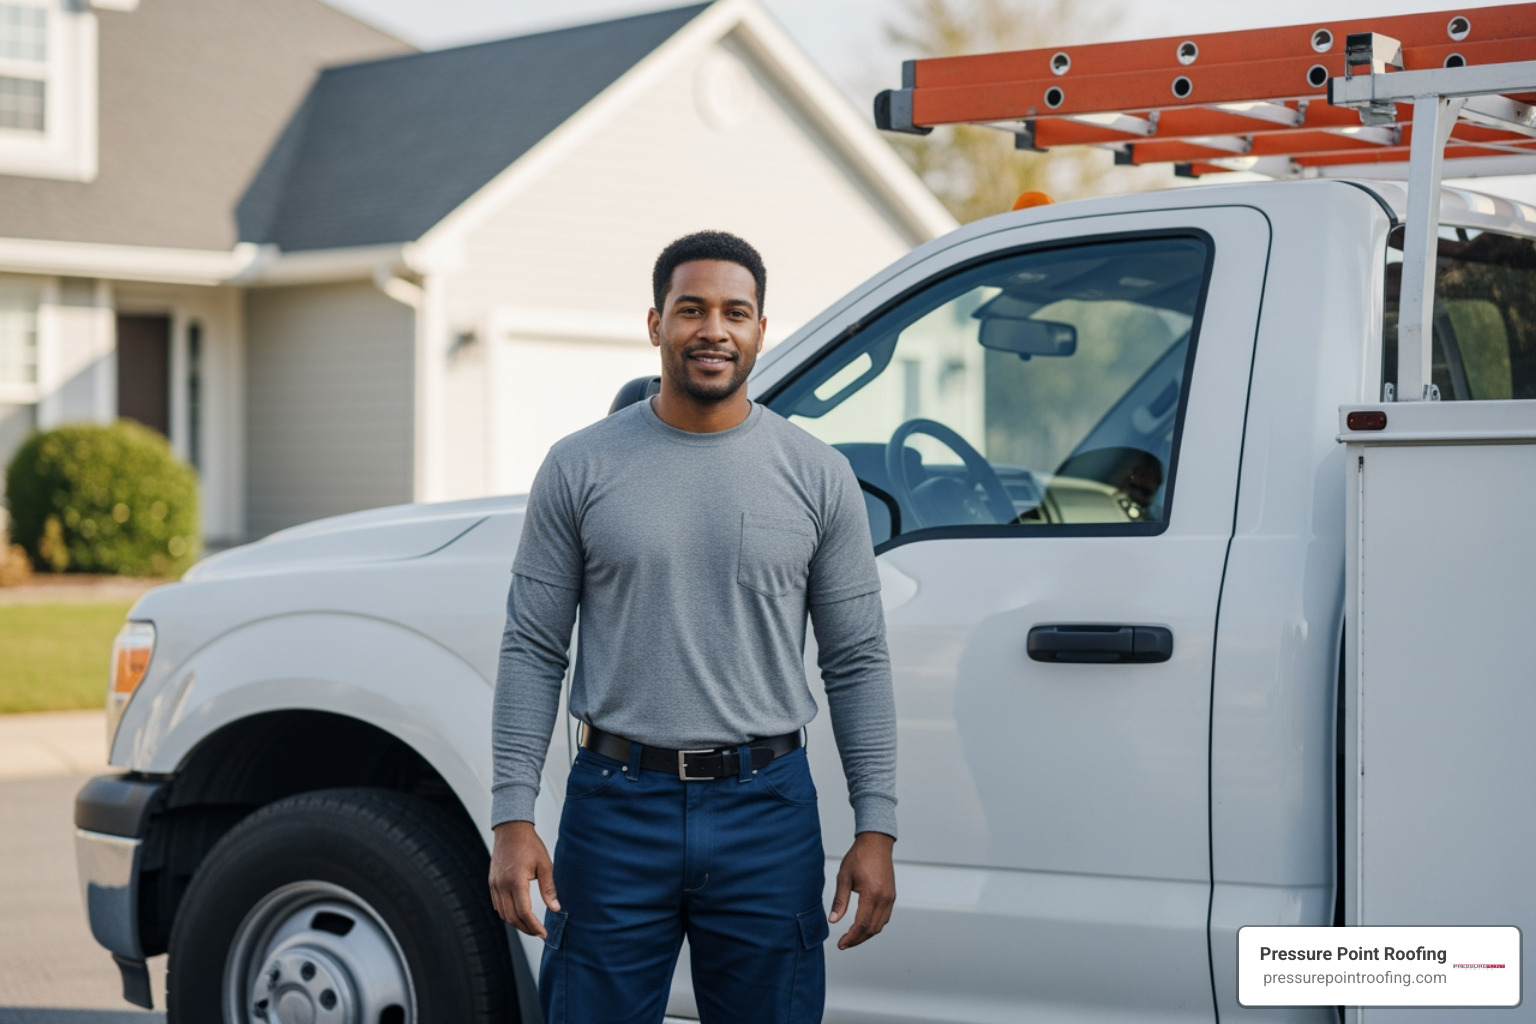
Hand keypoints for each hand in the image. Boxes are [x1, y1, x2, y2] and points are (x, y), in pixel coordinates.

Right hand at [489, 820, 559, 937]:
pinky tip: (518, 914)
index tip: (543, 933)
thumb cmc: (529, 845)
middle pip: (512, 917)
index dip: (534, 926)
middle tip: (539, 933)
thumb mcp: (545, 864)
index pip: (524, 912)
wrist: (511, 830)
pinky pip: (497, 905)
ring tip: (531, 926)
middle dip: (526, 928)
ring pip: (503, 913)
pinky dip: (507, 913)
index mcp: (516, 881)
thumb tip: (556, 908)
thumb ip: (549, 888)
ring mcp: (494, 885)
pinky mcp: (491, 883)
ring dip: (516, 923)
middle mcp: (502, 885)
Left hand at [829, 831, 895, 948]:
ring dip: (866, 934)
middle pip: (872, 929)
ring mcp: (890, 898)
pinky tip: (863, 925)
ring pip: (880, 925)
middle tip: (844, 943)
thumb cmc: (859, 856)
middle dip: (858, 939)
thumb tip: (833, 920)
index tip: (841, 944)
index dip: (851, 938)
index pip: (862, 925)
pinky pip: (884, 917)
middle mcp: (884, 898)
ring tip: (852, 936)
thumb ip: (840, 900)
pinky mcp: (891, 896)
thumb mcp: (844, 877)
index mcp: (872, 894)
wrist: (876, 843)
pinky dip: (874, 925)